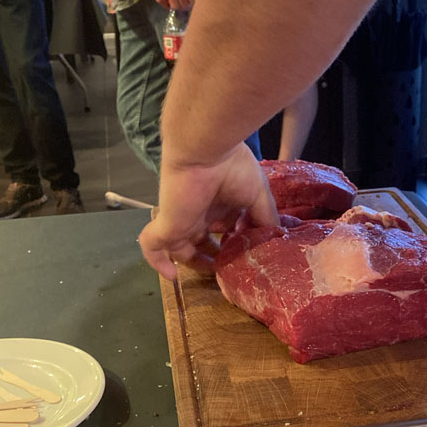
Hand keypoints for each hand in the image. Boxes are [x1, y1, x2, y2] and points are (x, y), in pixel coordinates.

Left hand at [138, 144, 278, 278]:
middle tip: (229, 272)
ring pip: (181, 250)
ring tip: (212, 275)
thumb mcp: (259, 195)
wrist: (206, 150)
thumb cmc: (233, 167)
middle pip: (202, 243)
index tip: (246, 258)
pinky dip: (158, 263)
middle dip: (214, 259)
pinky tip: (171, 276)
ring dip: (195, 264)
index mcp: (219, 206)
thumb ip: (265, 218)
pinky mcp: (166, 225)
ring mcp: (181, 221)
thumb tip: (273, 240)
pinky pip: (153, 248)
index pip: (223, 232)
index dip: (233, 247)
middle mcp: (200, 214)